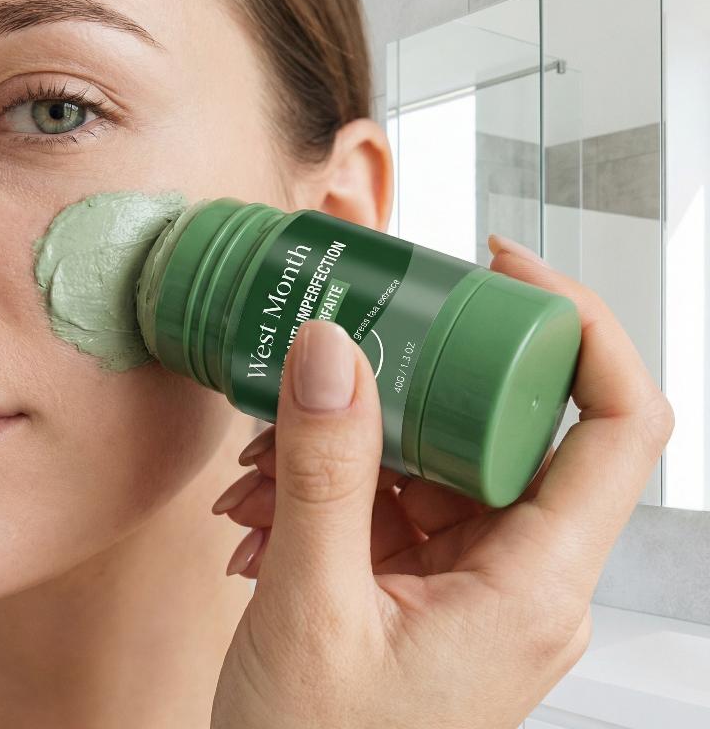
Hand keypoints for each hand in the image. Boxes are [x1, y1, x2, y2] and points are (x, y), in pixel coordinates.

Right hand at [209, 236, 674, 728]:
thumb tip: (334, 350)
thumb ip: (325, 472)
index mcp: (533, 583)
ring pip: (435, 457)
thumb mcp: (311, 609)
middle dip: (414, 378)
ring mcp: (471, 575)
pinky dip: (328, 485)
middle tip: (343, 347)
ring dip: (345, 440)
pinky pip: (392, 498)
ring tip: (261, 462)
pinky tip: (263, 506)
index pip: (616, 423)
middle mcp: (521, 571)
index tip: (504, 267)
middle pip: (508, 422)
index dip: (579, 326)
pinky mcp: (425, 580)